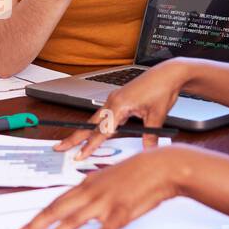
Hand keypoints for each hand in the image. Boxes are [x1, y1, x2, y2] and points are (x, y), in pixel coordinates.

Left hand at [7, 148, 185, 228]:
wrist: (162, 167)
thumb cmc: (138, 173)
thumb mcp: (109, 179)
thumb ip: (92, 191)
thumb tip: (79, 202)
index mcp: (85, 185)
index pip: (54, 203)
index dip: (35, 218)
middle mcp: (89, 193)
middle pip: (54, 211)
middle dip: (32, 227)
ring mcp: (104, 202)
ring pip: (72, 222)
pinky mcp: (122, 211)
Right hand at [54, 58, 191, 156]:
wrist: (168, 72)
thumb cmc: (162, 89)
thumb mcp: (157, 116)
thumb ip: (150, 136)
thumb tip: (146, 151)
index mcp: (119, 105)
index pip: (101, 131)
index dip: (90, 145)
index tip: (80, 156)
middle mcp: (113, 101)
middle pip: (90, 124)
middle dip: (75, 136)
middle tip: (59, 146)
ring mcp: (114, 99)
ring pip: (94, 119)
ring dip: (83, 131)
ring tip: (72, 142)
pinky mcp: (119, 98)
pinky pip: (103, 114)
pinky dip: (96, 125)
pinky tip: (95, 132)